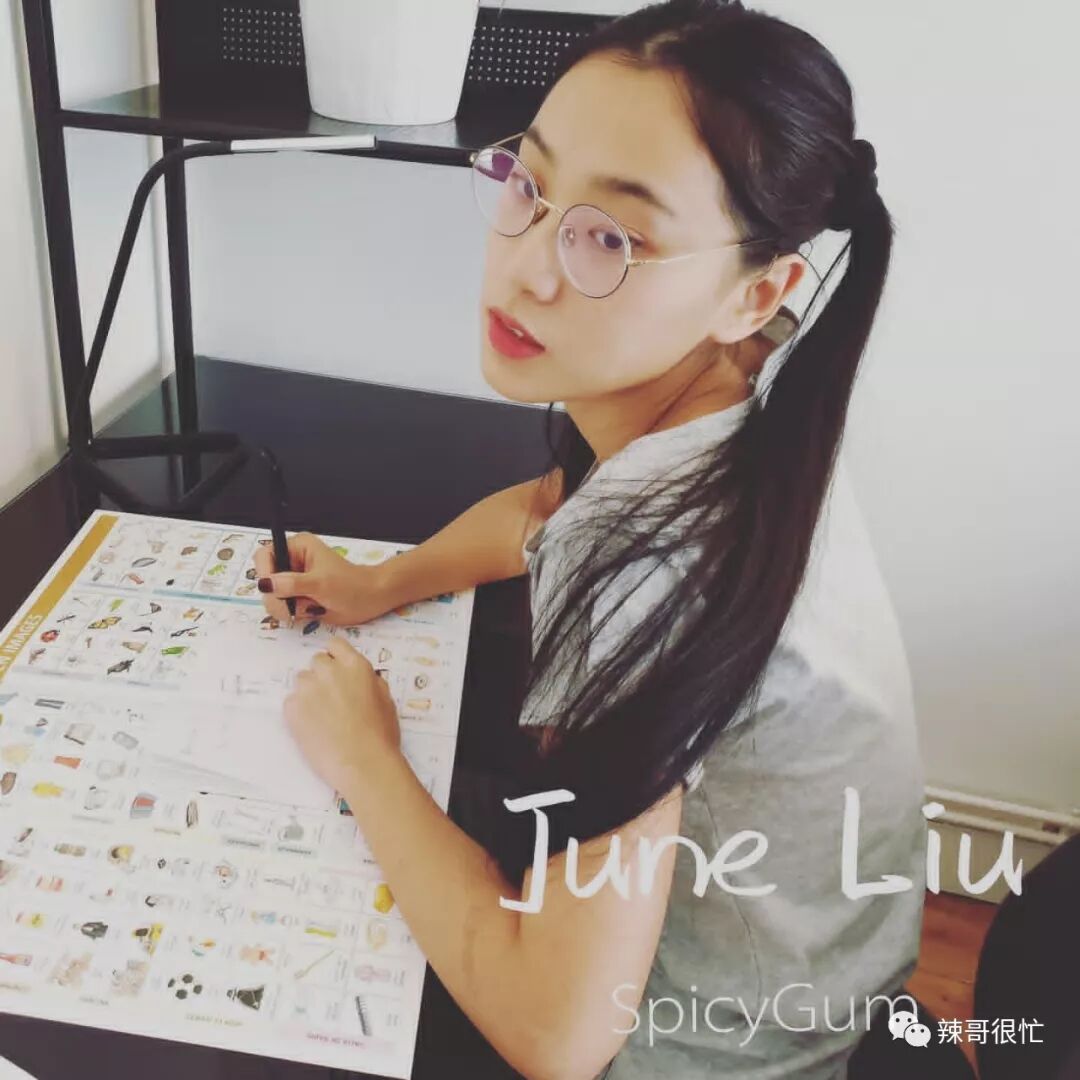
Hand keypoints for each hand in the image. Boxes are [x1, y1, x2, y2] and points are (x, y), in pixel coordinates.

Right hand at [254, 531, 394, 626]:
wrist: (370, 600)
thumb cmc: (351, 585)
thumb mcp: (321, 583)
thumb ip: (292, 583)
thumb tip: (266, 583)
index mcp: (297, 548)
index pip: (264, 555)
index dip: (264, 572)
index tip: (271, 588)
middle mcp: (291, 563)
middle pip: (264, 580)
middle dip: (279, 595)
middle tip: (299, 601)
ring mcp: (293, 582)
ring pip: (271, 598)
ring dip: (288, 607)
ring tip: (311, 605)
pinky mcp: (297, 598)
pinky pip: (282, 609)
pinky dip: (294, 613)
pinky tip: (312, 610)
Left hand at [284, 635, 401, 793]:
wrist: (363, 764)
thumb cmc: (380, 735)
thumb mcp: (386, 699)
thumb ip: (370, 681)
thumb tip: (361, 678)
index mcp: (355, 666)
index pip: (335, 645)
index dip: (336, 657)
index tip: (336, 669)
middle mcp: (329, 671)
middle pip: (317, 662)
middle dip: (323, 676)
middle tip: (331, 698)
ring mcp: (308, 689)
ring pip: (302, 681)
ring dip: (310, 693)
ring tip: (322, 716)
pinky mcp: (292, 708)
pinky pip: (291, 702)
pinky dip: (299, 712)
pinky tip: (314, 728)